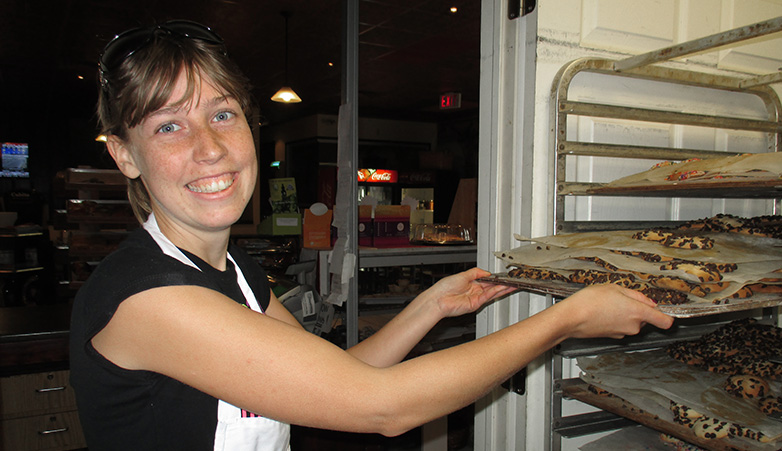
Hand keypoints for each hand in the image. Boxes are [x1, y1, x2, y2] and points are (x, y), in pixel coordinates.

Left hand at [421, 267, 516, 318]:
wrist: (438, 299)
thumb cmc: (445, 287)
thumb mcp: (463, 275)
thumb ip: (476, 273)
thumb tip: (487, 272)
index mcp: (471, 283)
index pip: (487, 280)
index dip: (496, 278)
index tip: (504, 275)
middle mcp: (474, 291)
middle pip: (492, 287)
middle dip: (503, 284)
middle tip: (513, 280)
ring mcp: (475, 298)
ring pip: (492, 292)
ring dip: (503, 288)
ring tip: (512, 284)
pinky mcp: (475, 304)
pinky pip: (488, 296)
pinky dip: (496, 292)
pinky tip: (502, 288)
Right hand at [554, 284, 673, 338]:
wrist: (571, 318)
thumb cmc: (590, 302)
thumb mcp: (614, 288)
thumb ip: (636, 295)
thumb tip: (648, 301)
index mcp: (638, 312)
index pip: (665, 321)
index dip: (667, 315)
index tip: (665, 310)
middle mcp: (634, 326)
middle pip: (646, 319)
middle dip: (638, 309)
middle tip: (622, 298)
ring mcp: (623, 333)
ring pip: (632, 323)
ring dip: (625, 314)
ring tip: (609, 304)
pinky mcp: (613, 337)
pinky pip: (621, 327)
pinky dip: (616, 320)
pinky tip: (603, 312)